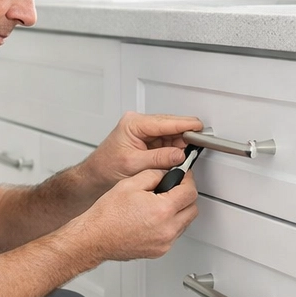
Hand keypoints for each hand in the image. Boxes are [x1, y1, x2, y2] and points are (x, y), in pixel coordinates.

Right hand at [72, 168, 198, 261]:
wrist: (94, 238)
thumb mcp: (130, 183)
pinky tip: (154, 219)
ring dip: (179, 212)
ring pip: (185, 223)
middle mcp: (167, 229)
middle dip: (185, 197)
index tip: (182, 177)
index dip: (187, 180)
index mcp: (162, 209)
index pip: (190, 192)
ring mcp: (164, 242)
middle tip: (173, 190)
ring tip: (161, 205)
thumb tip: (167, 173)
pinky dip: (169, 225)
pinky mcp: (159, 251)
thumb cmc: (107, 215)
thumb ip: (154, 174)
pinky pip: (173, 235)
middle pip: (192, 208)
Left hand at [81, 112, 204, 192]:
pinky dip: (174, 149)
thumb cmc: (106, 167)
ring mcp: (144, 131)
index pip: (165, 121)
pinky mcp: (147, 140)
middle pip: (170, 125)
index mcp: (133, 124)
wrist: (95, 175)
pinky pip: (167, 141)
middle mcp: (139, 123)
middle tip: (197, 147)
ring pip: (171, 133)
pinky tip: (177, 157)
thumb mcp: (134, 164)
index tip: (199, 128)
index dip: (184, 124)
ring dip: (180, 144)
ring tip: (185, 157)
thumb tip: (180, 155)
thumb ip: (158, 158)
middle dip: (184, 136)